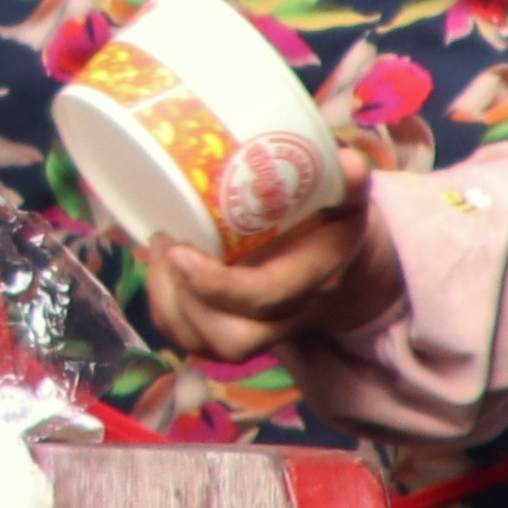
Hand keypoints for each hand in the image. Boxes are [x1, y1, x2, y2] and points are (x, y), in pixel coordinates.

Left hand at [135, 132, 424, 364]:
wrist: (340, 264)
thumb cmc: (333, 221)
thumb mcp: (346, 198)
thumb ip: (347, 182)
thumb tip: (348, 162)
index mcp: (313, 278)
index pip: (264, 298)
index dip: (217, 285)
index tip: (181, 251)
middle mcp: (287, 314)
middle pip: (233, 338)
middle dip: (185, 301)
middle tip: (166, 247)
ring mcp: (259, 331)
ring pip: (206, 344)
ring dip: (168, 303)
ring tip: (159, 251)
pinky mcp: (231, 331)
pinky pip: (191, 339)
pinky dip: (165, 308)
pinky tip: (159, 266)